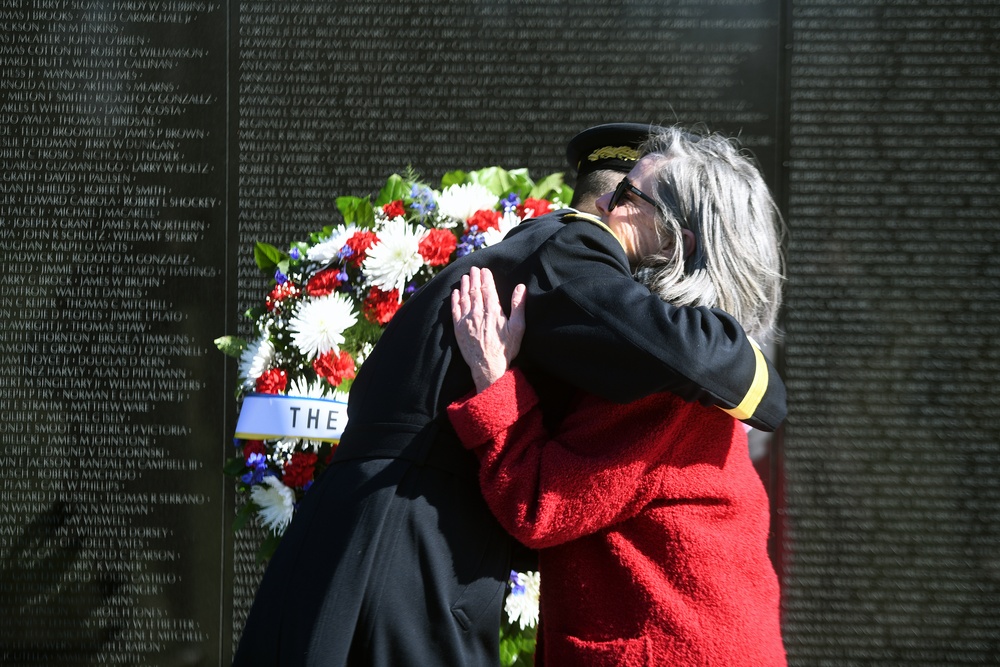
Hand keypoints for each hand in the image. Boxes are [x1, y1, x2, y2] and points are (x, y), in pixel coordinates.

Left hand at [451, 267, 525, 392]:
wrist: (488, 366)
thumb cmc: (505, 349)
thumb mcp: (518, 327)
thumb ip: (518, 306)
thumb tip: (521, 287)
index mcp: (493, 310)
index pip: (488, 288)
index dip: (486, 278)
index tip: (485, 270)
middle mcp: (478, 312)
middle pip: (475, 290)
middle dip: (474, 278)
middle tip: (473, 269)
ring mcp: (466, 320)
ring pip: (464, 298)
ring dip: (464, 286)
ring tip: (465, 277)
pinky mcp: (459, 328)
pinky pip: (455, 310)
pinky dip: (454, 300)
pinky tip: (455, 293)